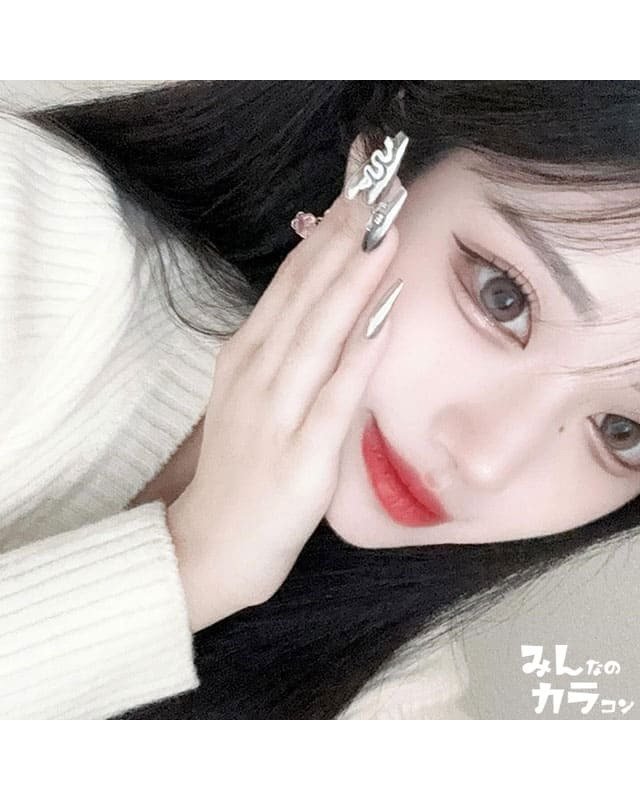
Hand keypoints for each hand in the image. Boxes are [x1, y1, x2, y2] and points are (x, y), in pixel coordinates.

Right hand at [167, 138, 405, 631]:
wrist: (212, 545)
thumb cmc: (240, 469)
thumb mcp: (251, 397)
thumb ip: (283, 353)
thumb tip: (324, 308)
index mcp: (245, 357)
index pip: (289, 284)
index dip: (324, 237)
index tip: (358, 195)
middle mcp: (256, 375)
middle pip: (302, 296)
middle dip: (343, 240)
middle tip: (380, 190)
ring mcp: (276, 414)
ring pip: (317, 334)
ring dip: (352, 281)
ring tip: (384, 233)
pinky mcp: (300, 456)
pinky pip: (335, 396)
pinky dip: (360, 353)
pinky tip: (387, 316)